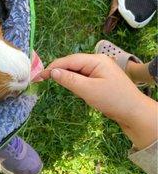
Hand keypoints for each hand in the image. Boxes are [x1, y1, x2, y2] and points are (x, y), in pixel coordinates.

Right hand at [38, 54, 156, 148]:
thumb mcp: (88, 90)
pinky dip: (75, 82)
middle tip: (42, 80)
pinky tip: (73, 89)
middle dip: (58, 71)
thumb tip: (53, 72)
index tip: (38, 76)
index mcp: (96, 60)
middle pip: (72, 64)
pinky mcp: (102, 80)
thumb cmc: (112, 100)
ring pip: (77, 71)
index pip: (69, 60)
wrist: (135, 113)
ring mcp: (101, 71)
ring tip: (54, 84)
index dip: (52, 67)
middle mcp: (98, 62)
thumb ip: (69, 80)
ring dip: (67, 77)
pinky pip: (84, 77)